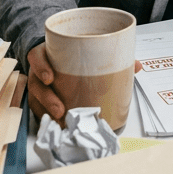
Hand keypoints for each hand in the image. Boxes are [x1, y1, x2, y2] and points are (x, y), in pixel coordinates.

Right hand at [26, 44, 142, 121]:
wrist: (54, 52)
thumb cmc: (72, 52)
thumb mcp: (86, 48)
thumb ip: (110, 55)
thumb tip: (137, 66)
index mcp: (49, 52)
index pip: (37, 57)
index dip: (41, 66)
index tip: (50, 77)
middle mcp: (40, 68)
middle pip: (36, 83)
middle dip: (47, 98)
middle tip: (60, 109)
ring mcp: (38, 84)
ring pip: (36, 99)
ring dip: (47, 112)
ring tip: (60, 121)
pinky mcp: (38, 97)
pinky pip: (37, 108)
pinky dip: (46, 117)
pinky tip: (56, 126)